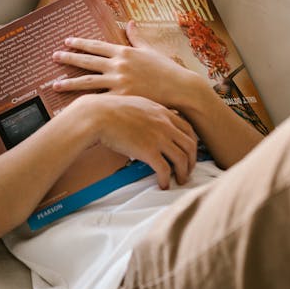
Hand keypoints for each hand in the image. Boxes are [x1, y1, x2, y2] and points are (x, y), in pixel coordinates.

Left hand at [52, 21, 205, 108]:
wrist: (180, 88)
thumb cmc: (167, 69)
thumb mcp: (151, 50)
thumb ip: (137, 37)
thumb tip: (130, 22)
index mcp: (124, 51)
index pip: (96, 45)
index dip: (80, 43)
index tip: (66, 41)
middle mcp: (119, 65)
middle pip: (87, 61)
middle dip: (68, 58)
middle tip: (53, 57)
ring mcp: (119, 82)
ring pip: (88, 81)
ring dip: (69, 82)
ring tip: (54, 84)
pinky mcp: (122, 98)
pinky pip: (99, 100)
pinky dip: (85, 102)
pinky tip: (74, 105)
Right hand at [67, 94, 197, 187]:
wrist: (98, 115)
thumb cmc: (110, 109)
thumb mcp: (137, 104)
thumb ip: (149, 113)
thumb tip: (150, 124)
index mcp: (163, 112)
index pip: (188, 130)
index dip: (192, 144)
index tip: (189, 153)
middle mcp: (165, 124)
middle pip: (190, 145)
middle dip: (192, 161)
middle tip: (187, 170)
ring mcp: (158, 137)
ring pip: (182, 159)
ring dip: (183, 173)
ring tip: (179, 180)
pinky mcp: (148, 151)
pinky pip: (165, 169)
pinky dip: (166, 179)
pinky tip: (162, 184)